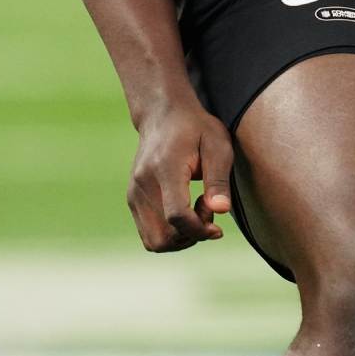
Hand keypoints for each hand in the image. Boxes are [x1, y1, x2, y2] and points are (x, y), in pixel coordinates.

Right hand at [126, 105, 233, 250]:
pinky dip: (169, 234)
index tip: (217, 227)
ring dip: (180, 239)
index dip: (199, 229)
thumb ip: (218, 179)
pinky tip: (185, 214)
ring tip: (196, 214)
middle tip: (207, 214)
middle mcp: (143, 184)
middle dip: (191, 237)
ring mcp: (134, 193)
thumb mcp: (217, 145)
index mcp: (165, 168)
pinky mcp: (133, 199)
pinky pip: (149, 233)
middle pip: (162, 237)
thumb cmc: (196, 128)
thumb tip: (221, 210)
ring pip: (154, 241)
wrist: (163, 114)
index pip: (177, 215)